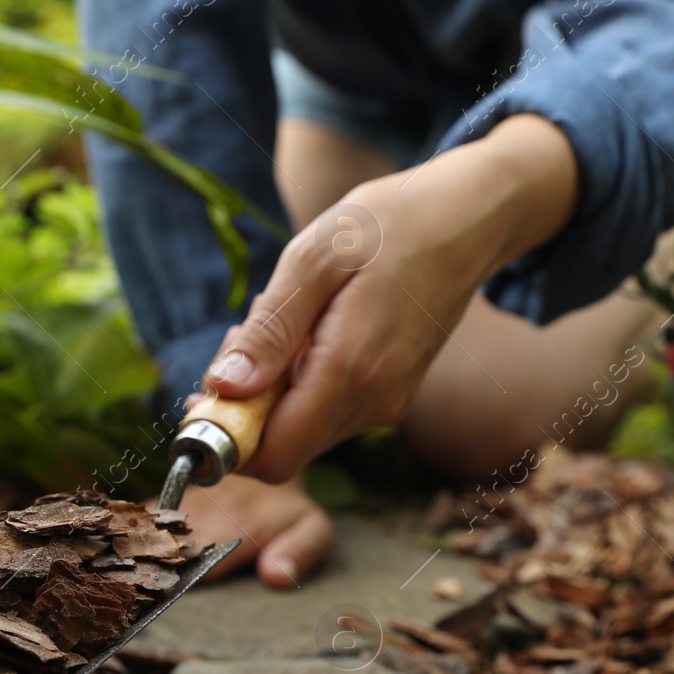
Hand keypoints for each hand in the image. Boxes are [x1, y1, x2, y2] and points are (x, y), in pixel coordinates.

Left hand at [203, 114, 579, 481]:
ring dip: (272, 392)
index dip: (227, 438)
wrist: (468, 218)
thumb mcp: (315, 258)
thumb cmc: (389, 225)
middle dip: (245, 408)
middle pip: (282, 447)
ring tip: (284, 321)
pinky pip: (327, 410)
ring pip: (303, 430)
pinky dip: (300, 383)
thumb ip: (271, 329)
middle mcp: (373, 402)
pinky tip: (310, 329)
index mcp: (350, 372)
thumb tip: (225, 388)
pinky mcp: (391, 394)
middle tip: (242, 336)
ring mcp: (387, 402)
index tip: (205, 391)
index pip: (273, 455)